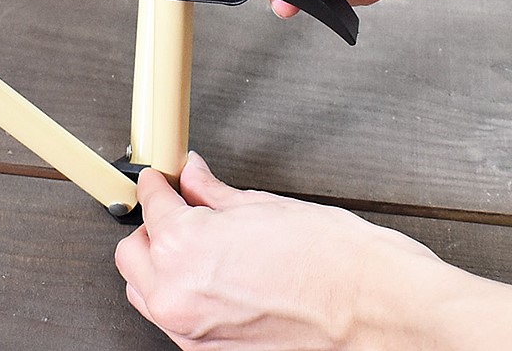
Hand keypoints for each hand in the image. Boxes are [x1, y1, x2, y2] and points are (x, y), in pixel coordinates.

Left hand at [114, 153, 465, 349]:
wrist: (379, 313)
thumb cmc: (339, 263)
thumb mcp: (269, 207)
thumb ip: (218, 195)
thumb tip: (197, 180)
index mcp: (186, 247)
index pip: (152, 206)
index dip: (159, 185)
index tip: (165, 179)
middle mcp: (178, 294)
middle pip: (132, 255)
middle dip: (153, 229)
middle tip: (183, 210)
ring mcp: (192, 333)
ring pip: (146, 293)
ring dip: (161, 268)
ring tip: (199, 247)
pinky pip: (175, 322)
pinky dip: (183, 298)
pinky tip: (217, 279)